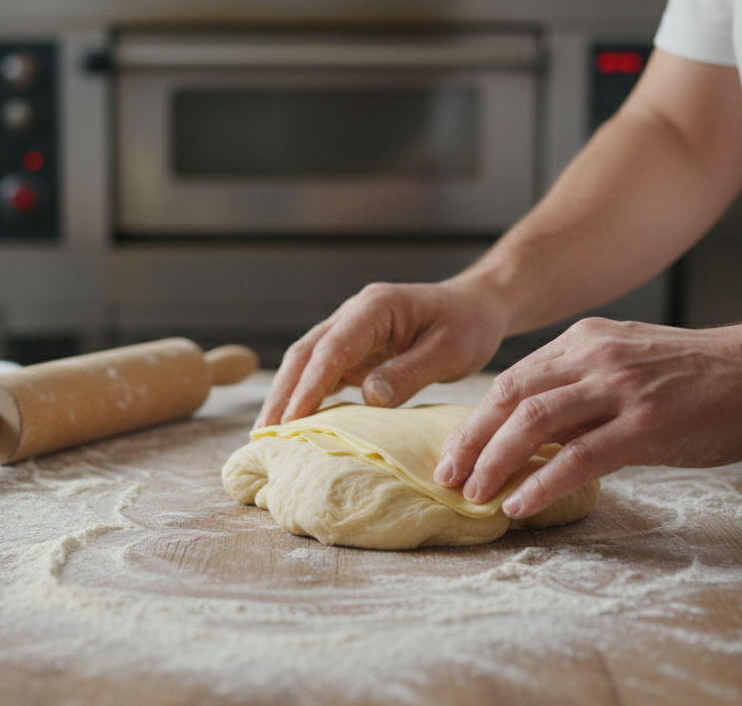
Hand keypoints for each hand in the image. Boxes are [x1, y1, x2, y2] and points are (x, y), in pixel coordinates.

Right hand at [257, 279, 509, 427]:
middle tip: (265, 433)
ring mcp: (350, 330)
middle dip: (283, 393)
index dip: (309, 386)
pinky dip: (306, 396)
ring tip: (271, 434)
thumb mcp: (449, 351)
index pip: (332, 348)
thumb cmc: (468, 325)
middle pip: (305, 353)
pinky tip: (298, 423)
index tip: (292, 420)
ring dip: (287, 395)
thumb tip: (369, 398)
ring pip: (306, 361)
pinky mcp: (353, 348)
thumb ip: (409, 373)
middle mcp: (354, 314)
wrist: (475, 307)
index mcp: (376, 307)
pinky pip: (322, 371)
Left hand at [435, 316, 741, 518]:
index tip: (454, 450)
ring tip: (474, 494)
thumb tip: (538, 431)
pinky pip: (578, 457)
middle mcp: (594, 357)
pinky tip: (521, 504)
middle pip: (510, 398)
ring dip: (494, 462)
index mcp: (585, 341)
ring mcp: (619, 389)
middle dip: (470, 440)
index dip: (476, 418)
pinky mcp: (646, 425)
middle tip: (447, 476)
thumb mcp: (630, 361)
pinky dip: (542, 483)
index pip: (512, 380)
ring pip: (532, 423)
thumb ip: (583, 386)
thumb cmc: (703, 375)